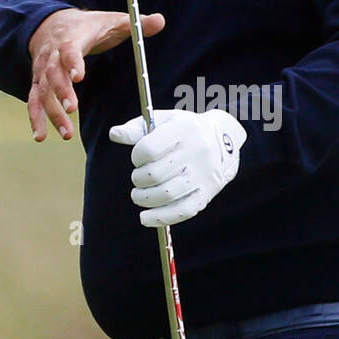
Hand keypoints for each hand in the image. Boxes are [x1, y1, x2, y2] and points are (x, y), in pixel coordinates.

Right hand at [27, 8, 164, 141]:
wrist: (51, 24)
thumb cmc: (86, 26)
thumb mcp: (110, 21)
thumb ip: (134, 24)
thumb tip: (160, 21)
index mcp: (70, 38)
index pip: (69, 50)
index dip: (72, 62)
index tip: (78, 76)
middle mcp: (52, 55)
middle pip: (53, 74)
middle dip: (61, 92)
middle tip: (72, 109)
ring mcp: (42, 70)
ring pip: (42, 91)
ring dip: (51, 113)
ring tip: (66, 133)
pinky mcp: (38, 82)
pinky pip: (34, 101)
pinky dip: (36, 118)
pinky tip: (41, 136)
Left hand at [109, 108, 246, 226]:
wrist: (223, 138)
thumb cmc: (185, 130)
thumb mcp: (164, 120)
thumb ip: (137, 128)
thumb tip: (114, 134)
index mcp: (183, 130)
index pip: (149, 149)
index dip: (136, 157)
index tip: (138, 159)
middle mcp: (197, 152)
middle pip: (155, 174)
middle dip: (138, 179)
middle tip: (138, 179)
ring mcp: (204, 175)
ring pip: (165, 195)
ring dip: (144, 199)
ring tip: (139, 195)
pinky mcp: (207, 193)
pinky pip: (182, 211)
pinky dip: (160, 218)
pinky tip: (146, 217)